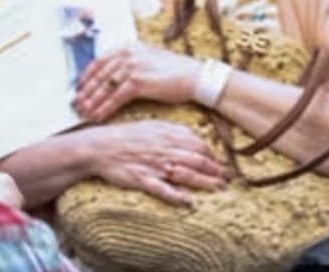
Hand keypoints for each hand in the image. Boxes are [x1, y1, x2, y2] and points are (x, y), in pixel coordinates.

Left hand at [74, 42, 204, 121]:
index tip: (78, 88)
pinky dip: (104, 108)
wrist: (196, 77)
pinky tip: (98, 116)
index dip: (86, 76)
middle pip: (99, 75)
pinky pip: (115, 98)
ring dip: (92, 102)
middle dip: (85, 92)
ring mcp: (134, 66)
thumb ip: (129, 63)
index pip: (99, 61)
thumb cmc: (175, 71)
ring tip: (84, 113)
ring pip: (104, 87)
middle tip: (76, 104)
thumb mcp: (149, 59)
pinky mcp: (139, 82)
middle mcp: (129, 54)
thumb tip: (108, 78)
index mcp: (130, 46)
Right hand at [83, 121, 226, 206]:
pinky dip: (176, 196)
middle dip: (216, 170)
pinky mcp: (142, 179)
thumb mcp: (154, 125)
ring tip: (218, 188)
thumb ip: (175, 130)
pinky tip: (188, 202)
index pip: (200, 146)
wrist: (100, 146)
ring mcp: (155, 166)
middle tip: (228, 178)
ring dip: (204, 182)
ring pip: (186, 174)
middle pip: (198, 160)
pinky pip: (162, 189)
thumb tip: (195, 135)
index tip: (223, 163)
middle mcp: (166, 150)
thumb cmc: (128, 135)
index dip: (214, 155)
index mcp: (170, 136)